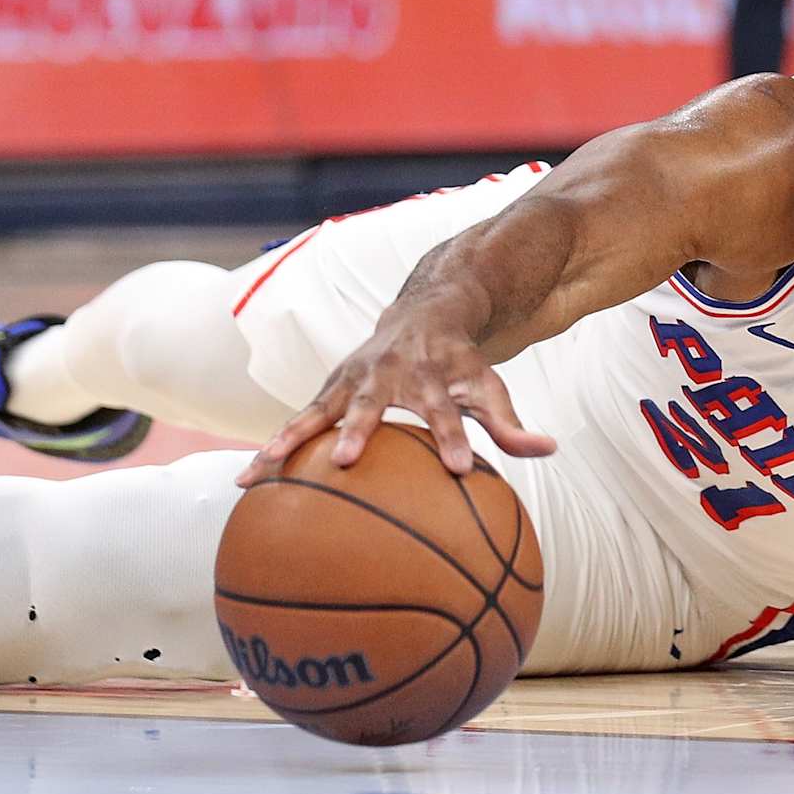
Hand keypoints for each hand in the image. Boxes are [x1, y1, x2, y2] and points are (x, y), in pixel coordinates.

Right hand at [235, 310, 555, 483]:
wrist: (424, 314)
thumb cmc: (460, 363)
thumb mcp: (490, 386)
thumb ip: (511, 422)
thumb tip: (547, 449)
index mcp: (430, 376)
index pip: (445, 410)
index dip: (453, 436)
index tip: (460, 469)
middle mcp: (385, 374)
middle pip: (371, 403)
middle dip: (359, 430)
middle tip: (350, 460)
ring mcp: (350, 379)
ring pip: (315, 410)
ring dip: (288, 438)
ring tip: (260, 469)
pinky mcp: (327, 389)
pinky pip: (295, 421)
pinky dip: (271, 445)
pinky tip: (246, 480)